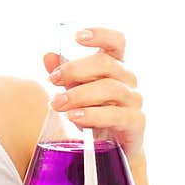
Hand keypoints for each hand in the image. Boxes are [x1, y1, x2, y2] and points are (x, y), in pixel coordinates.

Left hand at [42, 27, 145, 162]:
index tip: (77, 36)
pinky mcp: (136, 123)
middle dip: (75, 70)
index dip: (100, 34)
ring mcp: (134, 100)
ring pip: (110, 88)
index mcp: (114, 66)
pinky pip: (117, 115)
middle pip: (106, 64)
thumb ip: (62, 73)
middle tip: (52, 80)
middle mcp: (127, 79)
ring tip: (57, 103)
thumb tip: (48, 56)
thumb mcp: (74, 90)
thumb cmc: (92, 112)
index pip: (116, 42)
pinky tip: (74, 117)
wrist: (109, 150)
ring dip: (79, 94)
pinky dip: (93, 115)